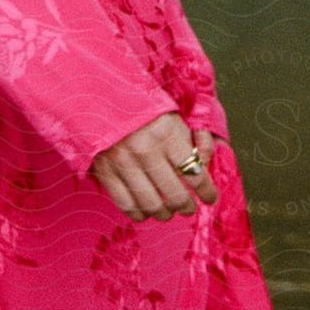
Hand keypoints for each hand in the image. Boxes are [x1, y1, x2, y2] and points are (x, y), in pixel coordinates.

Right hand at [89, 111, 219, 222]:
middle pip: (175, 196)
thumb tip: (206, 163)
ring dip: (165, 213)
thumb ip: (195, 138)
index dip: (207, 192)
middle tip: (189, 206)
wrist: (98, 95)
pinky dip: (139, 214)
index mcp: (166, 133)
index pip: (195, 174)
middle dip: (187, 206)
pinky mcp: (105, 172)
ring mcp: (123, 164)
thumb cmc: (141, 105)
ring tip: (168, 210)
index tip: (210, 197)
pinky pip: (126, 205)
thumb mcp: (173, 114)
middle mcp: (146, 151)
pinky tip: (145, 210)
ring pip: (152, 206)